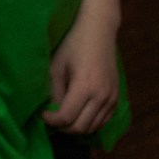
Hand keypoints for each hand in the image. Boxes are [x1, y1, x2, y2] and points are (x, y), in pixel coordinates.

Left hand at [41, 14, 118, 135]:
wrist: (98, 30)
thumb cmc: (73, 44)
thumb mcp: (57, 66)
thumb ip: (54, 92)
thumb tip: (51, 112)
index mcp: (85, 87)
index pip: (67, 118)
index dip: (51, 120)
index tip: (42, 114)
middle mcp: (101, 96)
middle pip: (80, 128)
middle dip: (63, 127)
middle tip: (52, 118)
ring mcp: (111, 98)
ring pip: (93, 127)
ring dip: (77, 127)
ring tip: (63, 116)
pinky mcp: (116, 97)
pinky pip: (103, 121)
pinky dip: (90, 122)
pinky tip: (79, 113)